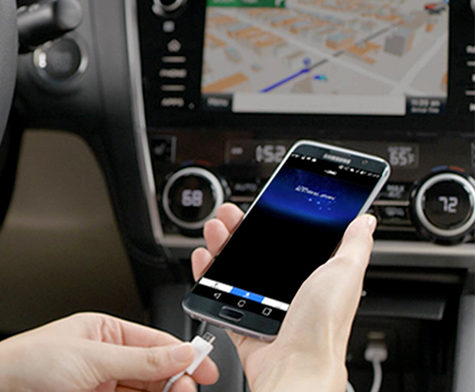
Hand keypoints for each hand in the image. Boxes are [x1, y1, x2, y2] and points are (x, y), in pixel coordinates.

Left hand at [0, 312, 218, 391]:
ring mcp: (100, 384)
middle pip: (153, 369)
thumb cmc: (30, 362)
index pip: (154, 340)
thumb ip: (141, 358)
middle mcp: (106, 358)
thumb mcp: (93, 358)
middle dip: (174, 378)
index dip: (182, 353)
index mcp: (105, 332)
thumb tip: (179, 352)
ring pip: (144, 391)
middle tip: (187, 388)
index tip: (204, 367)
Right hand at [192, 203, 376, 391]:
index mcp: (314, 276)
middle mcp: (289, 289)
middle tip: (229, 215)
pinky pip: (220, 292)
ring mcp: (263, 304)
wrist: (295, 365)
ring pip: (236, 266)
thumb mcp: (346, 273)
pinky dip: (208, 273)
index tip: (259, 206)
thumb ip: (355, 244)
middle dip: (240, 227)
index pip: (289, 239)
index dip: (272, 219)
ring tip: (215, 230)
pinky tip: (205, 258)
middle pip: (258, 249)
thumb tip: (366, 220)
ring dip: (222, 243)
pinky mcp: (243, 319)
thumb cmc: (323, 326)